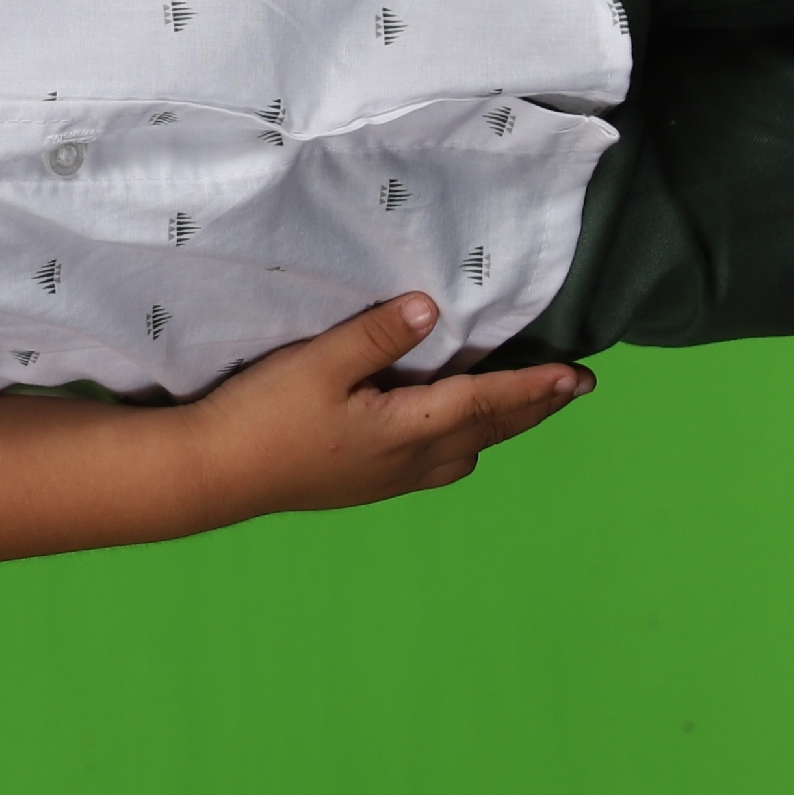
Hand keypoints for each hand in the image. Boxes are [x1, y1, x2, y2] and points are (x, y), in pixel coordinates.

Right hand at [189, 294, 585, 518]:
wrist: (215, 474)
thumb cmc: (264, 416)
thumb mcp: (317, 364)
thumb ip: (376, 336)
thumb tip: (431, 309)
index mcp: (406, 429)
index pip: (485, 402)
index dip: (534, 387)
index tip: (578, 377)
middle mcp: (410, 462)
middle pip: (487, 432)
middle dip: (533, 408)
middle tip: (574, 388)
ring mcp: (388, 479)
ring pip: (466, 454)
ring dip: (500, 427)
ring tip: (521, 404)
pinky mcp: (366, 485)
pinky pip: (438, 465)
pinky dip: (466, 441)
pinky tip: (452, 431)